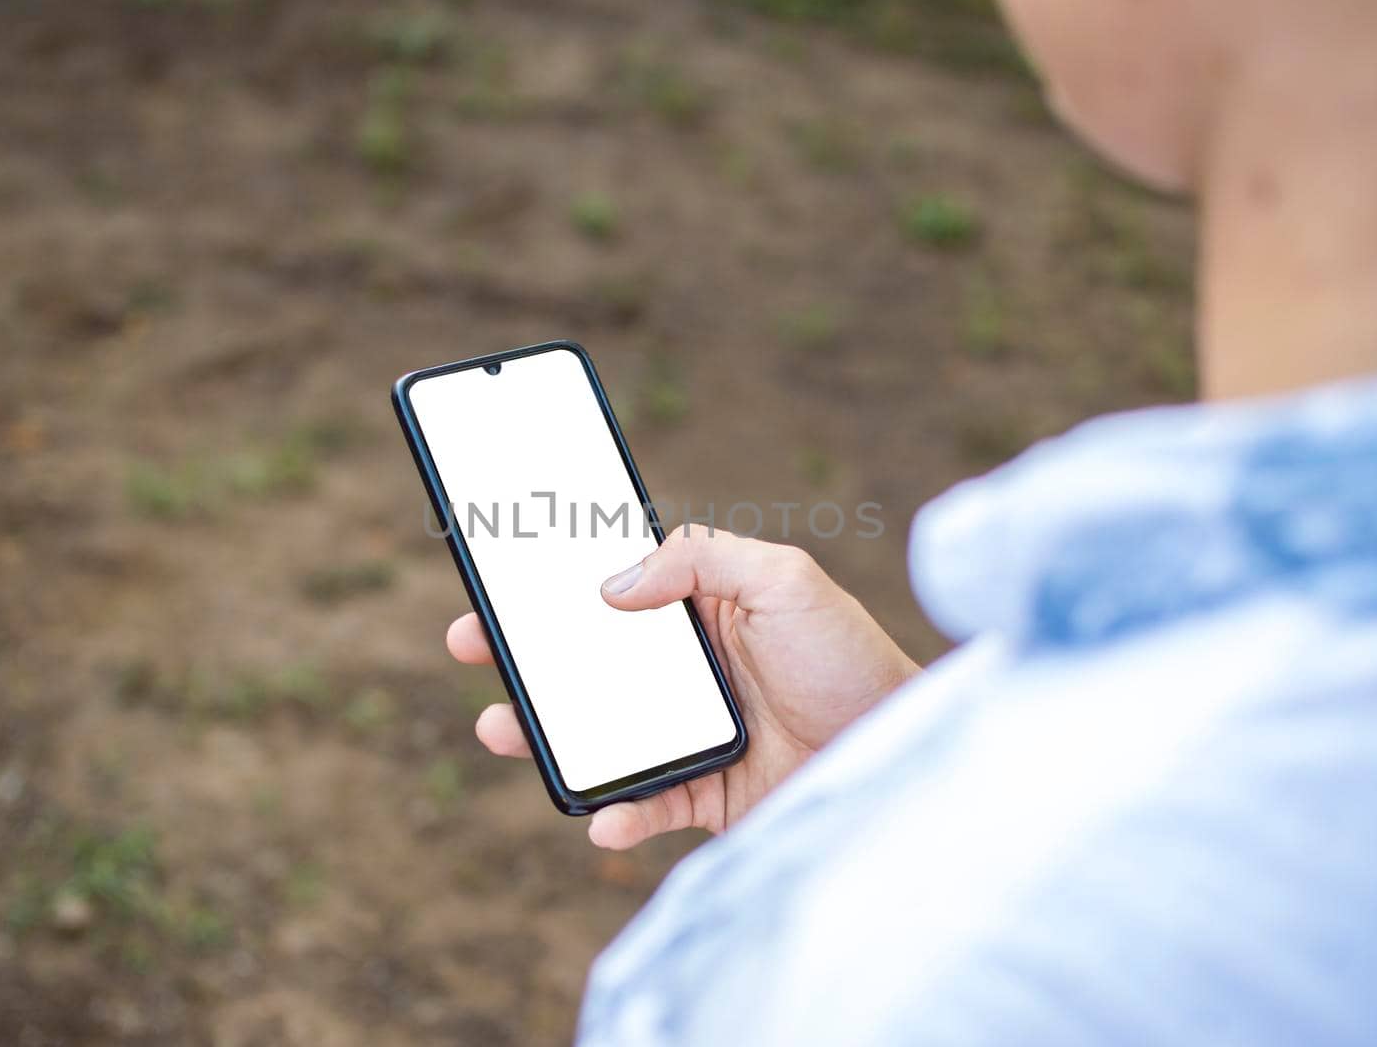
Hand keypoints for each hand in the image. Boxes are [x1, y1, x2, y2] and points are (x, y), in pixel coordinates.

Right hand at [445, 526, 918, 849]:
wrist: (905, 754)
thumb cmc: (851, 658)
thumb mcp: (784, 580)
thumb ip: (700, 561)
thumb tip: (610, 586)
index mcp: (700, 612)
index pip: (609, 595)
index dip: (550, 591)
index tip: (495, 586)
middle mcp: (687, 674)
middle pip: (586, 666)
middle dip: (522, 659)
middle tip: (470, 648)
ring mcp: (691, 736)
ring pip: (598, 737)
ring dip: (544, 736)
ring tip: (502, 729)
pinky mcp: (705, 796)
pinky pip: (645, 805)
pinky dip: (617, 814)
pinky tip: (604, 815)